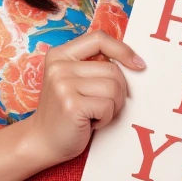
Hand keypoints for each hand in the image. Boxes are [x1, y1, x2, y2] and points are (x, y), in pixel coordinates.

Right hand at [22, 30, 144, 169]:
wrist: (42, 141)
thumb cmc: (67, 111)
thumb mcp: (74, 80)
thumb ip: (95, 66)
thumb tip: (135, 62)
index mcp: (60, 54)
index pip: (99, 39)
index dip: (123, 50)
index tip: (138, 64)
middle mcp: (59, 66)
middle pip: (113, 70)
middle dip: (118, 91)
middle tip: (102, 105)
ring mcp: (63, 85)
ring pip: (114, 88)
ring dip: (112, 106)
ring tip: (94, 114)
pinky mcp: (71, 105)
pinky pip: (108, 107)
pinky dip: (106, 118)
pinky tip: (90, 123)